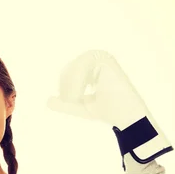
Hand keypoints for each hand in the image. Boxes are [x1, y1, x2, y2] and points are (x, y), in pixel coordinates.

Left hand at [47, 50, 172, 166]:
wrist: (125, 117)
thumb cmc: (106, 111)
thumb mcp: (80, 107)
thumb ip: (65, 103)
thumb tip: (48, 100)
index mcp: (90, 65)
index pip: (66, 73)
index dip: (63, 88)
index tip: (68, 102)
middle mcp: (95, 57)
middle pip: (67, 70)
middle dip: (66, 88)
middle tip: (72, 102)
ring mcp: (100, 57)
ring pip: (72, 71)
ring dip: (71, 88)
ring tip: (77, 101)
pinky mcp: (104, 60)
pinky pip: (80, 69)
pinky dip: (76, 85)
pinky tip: (83, 95)